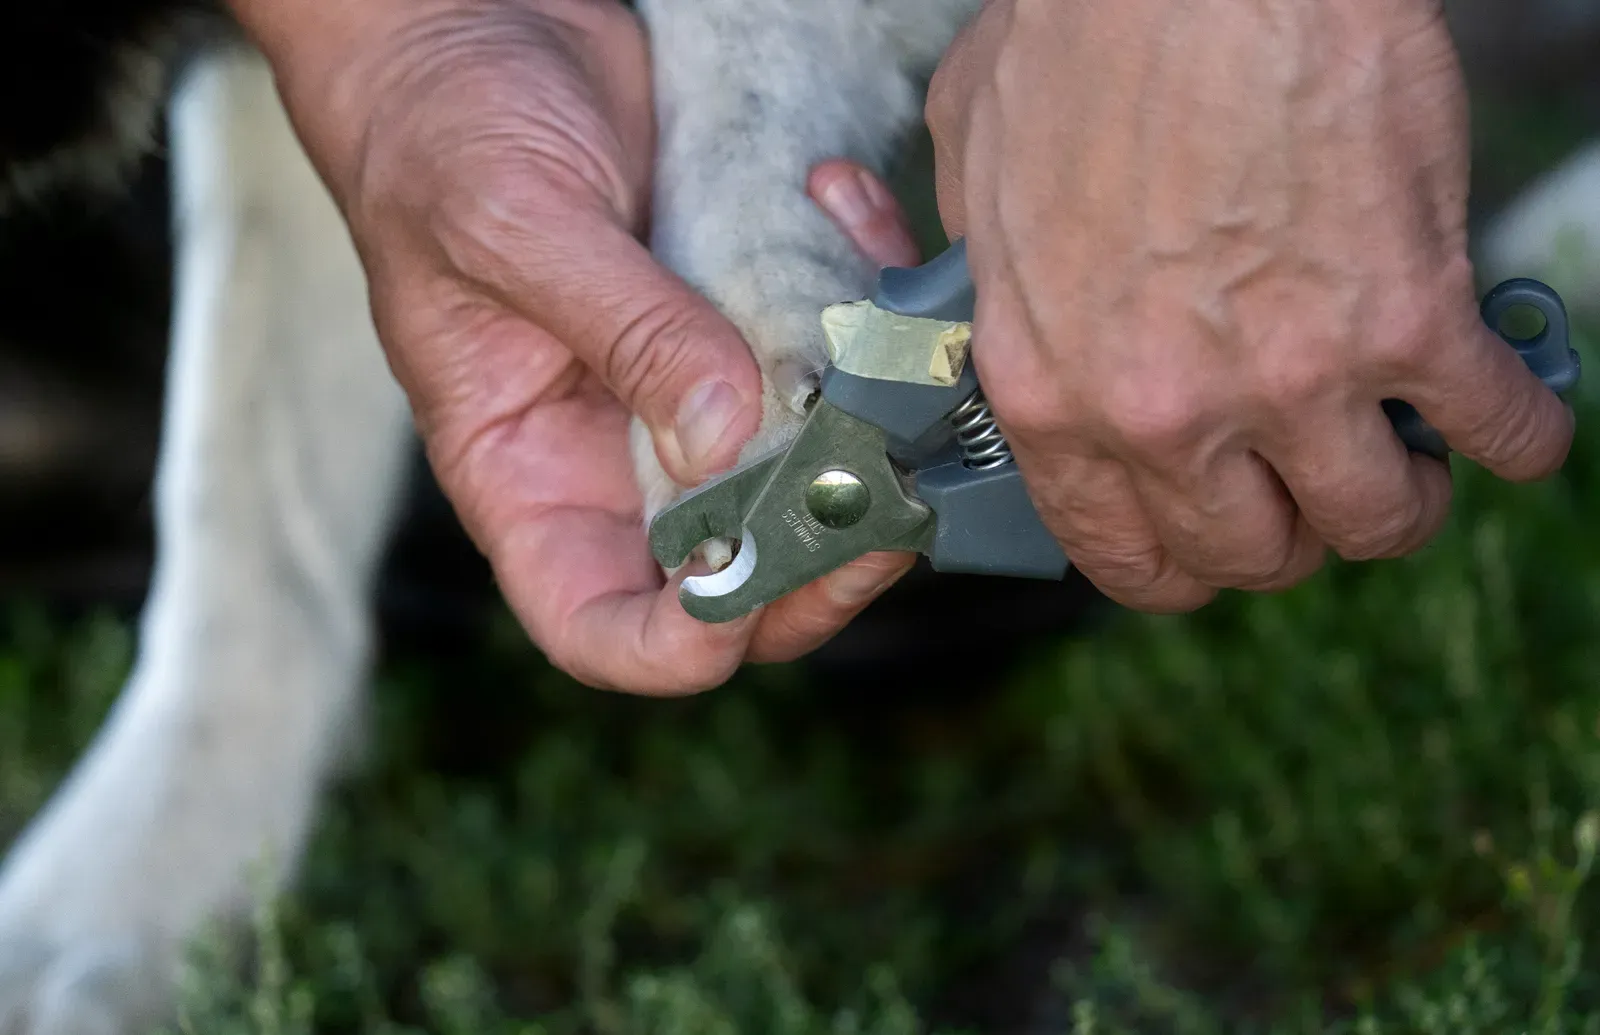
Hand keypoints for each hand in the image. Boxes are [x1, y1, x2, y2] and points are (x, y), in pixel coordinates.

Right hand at [233, 0, 920, 690]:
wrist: (478, 25)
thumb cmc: (440, 134)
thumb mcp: (512, 226)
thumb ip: (621, 333)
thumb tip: (727, 438)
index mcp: (528, 476)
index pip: (603, 623)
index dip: (681, 644)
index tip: (751, 595)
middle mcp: (618, 456)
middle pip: (741, 572)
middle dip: (825, 552)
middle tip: (891, 486)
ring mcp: (692, 391)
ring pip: (810, 471)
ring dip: (870, 416)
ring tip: (877, 318)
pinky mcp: (746, 320)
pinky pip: (831, 352)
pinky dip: (863, 296)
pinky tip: (846, 207)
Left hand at [926, 0, 1573, 611]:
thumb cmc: (1078, 33)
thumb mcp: (977, 174)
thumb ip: (996, 281)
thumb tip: (1019, 317)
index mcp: (1049, 392)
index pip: (1124, 554)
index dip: (1180, 563)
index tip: (1211, 538)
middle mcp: (1162, 412)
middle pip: (1251, 554)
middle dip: (1284, 532)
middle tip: (1302, 482)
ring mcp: (1287, 377)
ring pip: (1372, 520)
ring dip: (1395, 499)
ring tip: (1401, 454)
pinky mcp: (1407, 319)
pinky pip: (1495, 431)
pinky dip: (1512, 433)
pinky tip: (1498, 408)